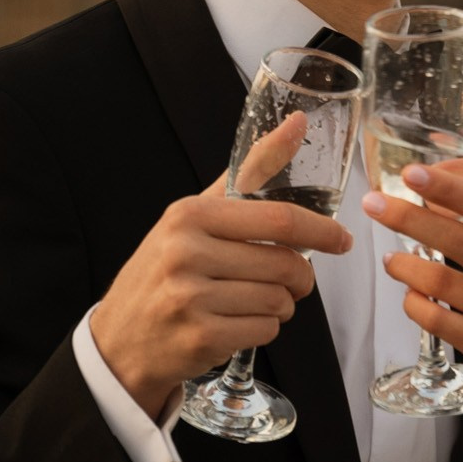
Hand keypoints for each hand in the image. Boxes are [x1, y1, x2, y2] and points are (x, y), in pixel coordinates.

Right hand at [89, 116, 351, 415]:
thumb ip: (248, 173)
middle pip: (285, 264)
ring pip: (278, 301)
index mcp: (190, 214)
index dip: (321, 230)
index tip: (341, 240)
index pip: (278, 218)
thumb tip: (297, 122)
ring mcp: (191, 298)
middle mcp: (186, 252)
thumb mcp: (196, 215)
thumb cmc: (166, 270)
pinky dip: (264, 330)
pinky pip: (265, 331)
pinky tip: (238, 324)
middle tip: (294, 282)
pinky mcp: (200, 338)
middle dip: (301, 278)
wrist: (120, 339)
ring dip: (281, 306)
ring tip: (256, 303)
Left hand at [360, 165, 462, 408]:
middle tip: (374, 204)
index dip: (447, 187)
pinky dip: (414, 304)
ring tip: (391, 257)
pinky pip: (437, 321)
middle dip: (408, 217)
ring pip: (441, 282)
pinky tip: (409, 294)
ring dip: (405, 265)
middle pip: (458, 239)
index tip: (412, 173)